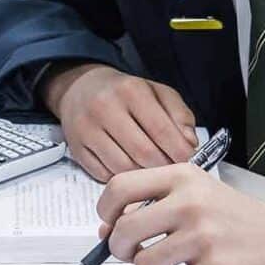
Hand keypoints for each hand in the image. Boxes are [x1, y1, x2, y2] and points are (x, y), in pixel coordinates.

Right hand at [42, 63, 198, 180]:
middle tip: (171, 167)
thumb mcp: (157, 92)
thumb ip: (180, 115)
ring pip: (123, 168)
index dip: (180, 152)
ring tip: (150, 167)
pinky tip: (127, 166)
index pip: (161, 130)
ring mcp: (86, 129)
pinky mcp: (76, 148)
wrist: (80, 88)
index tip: (188, 160)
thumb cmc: (125, 93)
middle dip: (163, 166)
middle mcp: (104, 107)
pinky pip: (104, 175)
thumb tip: (189, 144)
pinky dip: (120, 176)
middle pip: (144, 153)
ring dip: (142, 175)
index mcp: (130, 90)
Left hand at [96, 163, 264, 264]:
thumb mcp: (195, 195)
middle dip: (120, 249)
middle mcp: (190, 203)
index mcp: (182, 177)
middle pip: (124, 230)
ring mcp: (204, 237)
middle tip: (134, 253)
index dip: (105, 210)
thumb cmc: (237, 219)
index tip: (109, 222)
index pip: (119, 187)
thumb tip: (106, 229)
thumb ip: (152, 205)